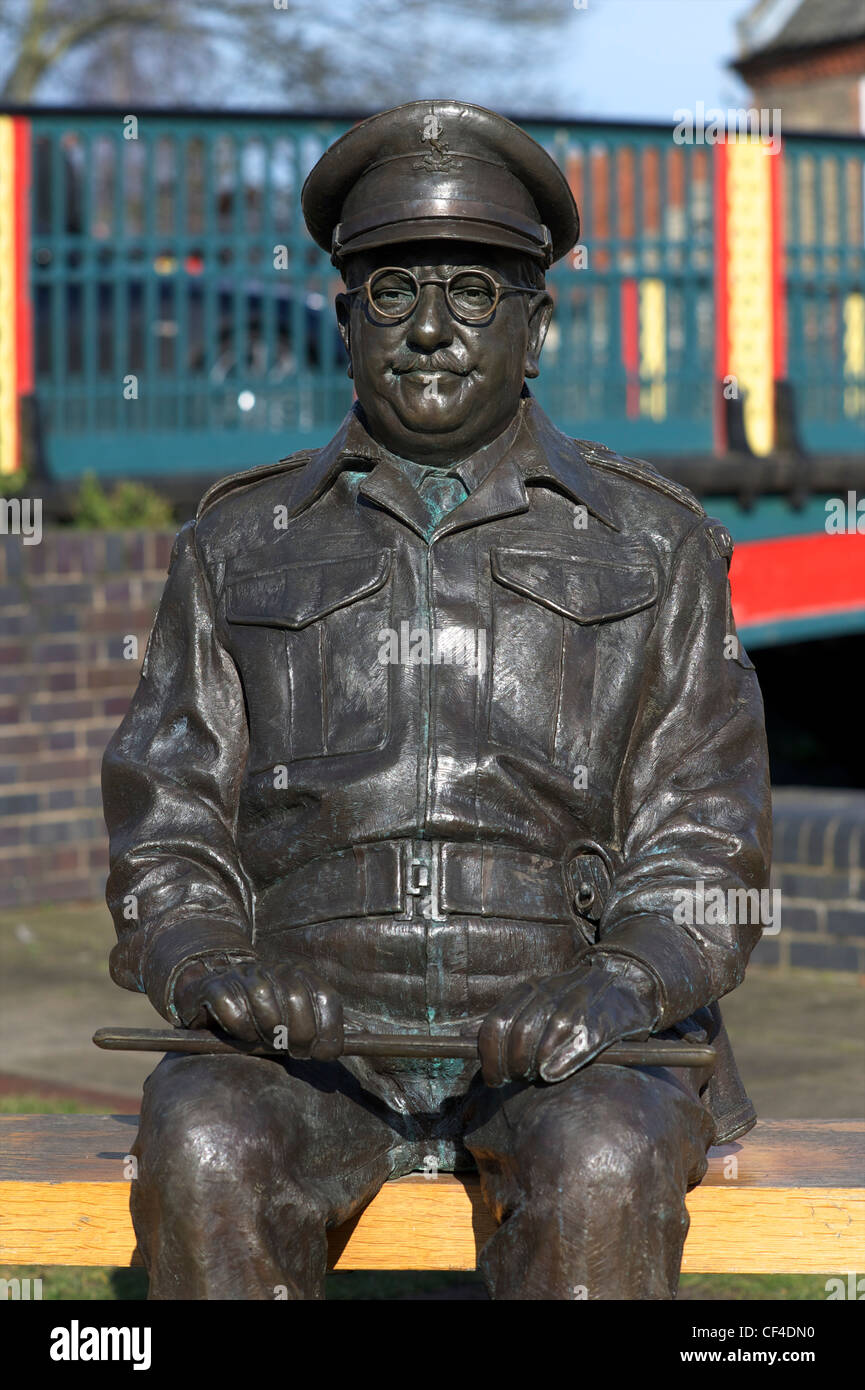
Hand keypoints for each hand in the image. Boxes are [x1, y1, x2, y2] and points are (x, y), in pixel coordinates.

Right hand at [172, 956, 343, 1059]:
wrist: (205, 997)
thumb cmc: (256, 1019)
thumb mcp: (288, 1025)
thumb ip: (312, 1034)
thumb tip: (331, 1052)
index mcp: (298, 975)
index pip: (325, 997)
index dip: (328, 1030)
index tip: (322, 1054)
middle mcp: (272, 969)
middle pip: (296, 999)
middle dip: (298, 1034)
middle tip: (290, 1050)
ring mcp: (242, 975)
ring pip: (263, 1000)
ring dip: (266, 1031)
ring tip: (264, 1042)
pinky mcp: (213, 987)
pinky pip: (232, 1008)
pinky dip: (239, 1029)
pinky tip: (241, 1035)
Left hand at [478, 954, 660, 1086]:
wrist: (627, 981)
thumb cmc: (575, 999)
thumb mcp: (536, 1001)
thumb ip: (503, 1017)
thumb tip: (461, 1036)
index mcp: (531, 988)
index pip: (497, 1024)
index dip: (489, 1056)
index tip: (492, 1077)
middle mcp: (552, 992)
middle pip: (518, 1033)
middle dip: (511, 1064)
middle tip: (515, 1080)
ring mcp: (578, 1004)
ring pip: (546, 1036)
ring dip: (534, 1063)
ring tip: (535, 1077)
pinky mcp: (604, 1020)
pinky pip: (579, 1040)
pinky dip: (563, 1060)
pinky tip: (552, 1074)